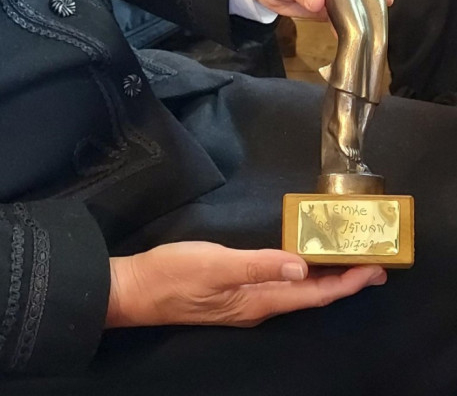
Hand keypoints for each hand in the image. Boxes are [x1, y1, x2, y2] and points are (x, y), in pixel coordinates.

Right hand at [106, 242, 386, 327]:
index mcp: (259, 300)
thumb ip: (259, 265)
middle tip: (372, 265)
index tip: (374, 270)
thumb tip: (301, 267)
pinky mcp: (236, 292)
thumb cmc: (175, 274)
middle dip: (344, 282)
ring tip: (346, 262)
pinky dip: (300, 274)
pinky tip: (301, 262)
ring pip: (297, 292)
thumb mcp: (216, 265)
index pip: (315, 294)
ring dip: (324, 278)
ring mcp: (247, 301)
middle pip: (311, 296)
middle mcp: (259, 305)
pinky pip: (280, 285)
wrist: (137, 290)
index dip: (347, 283)